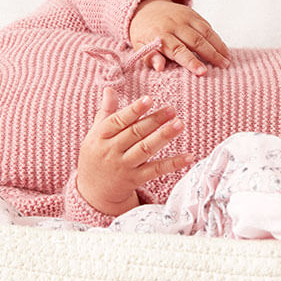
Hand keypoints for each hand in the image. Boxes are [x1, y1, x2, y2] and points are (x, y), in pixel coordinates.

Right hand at [75, 87, 194, 215]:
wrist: (92, 191)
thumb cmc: (96, 155)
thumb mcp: (95, 133)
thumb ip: (106, 112)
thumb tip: (109, 89)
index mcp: (100, 136)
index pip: (118, 121)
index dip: (134, 110)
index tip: (149, 99)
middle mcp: (111, 151)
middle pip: (135, 133)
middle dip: (154, 120)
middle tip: (172, 109)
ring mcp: (124, 166)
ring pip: (145, 150)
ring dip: (164, 136)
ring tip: (179, 124)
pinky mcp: (135, 180)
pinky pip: (156, 170)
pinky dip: (173, 163)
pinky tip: (189, 156)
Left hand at [129, 0, 230, 75]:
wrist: (147, 8)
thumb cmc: (144, 33)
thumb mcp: (139, 46)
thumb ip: (149, 57)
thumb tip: (159, 68)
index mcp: (160, 35)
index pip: (178, 50)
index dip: (191, 62)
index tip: (202, 72)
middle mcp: (174, 25)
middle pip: (196, 41)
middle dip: (211, 55)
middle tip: (223, 67)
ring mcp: (185, 18)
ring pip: (205, 32)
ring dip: (218, 46)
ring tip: (227, 60)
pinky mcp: (192, 14)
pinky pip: (207, 26)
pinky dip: (217, 38)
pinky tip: (224, 49)